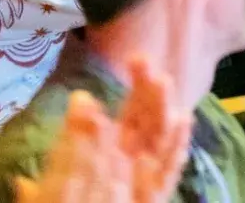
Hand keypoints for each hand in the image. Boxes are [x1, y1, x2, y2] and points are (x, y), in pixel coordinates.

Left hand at [14, 59, 191, 202]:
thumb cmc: (69, 201)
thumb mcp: (62, 172)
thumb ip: (73, 138)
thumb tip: (80, 96)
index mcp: (117, 146)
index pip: (133, 108)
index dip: (138, 82)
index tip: (138, 57)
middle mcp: (137, 155)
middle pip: (151, 118)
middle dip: (152, 91)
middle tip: (151, 65)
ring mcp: (147, 175)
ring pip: (160, 139)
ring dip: (162, 111)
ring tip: (163, 82)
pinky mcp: (155, 195)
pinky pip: (167, 173)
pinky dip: (175, 150)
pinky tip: (182, 121)